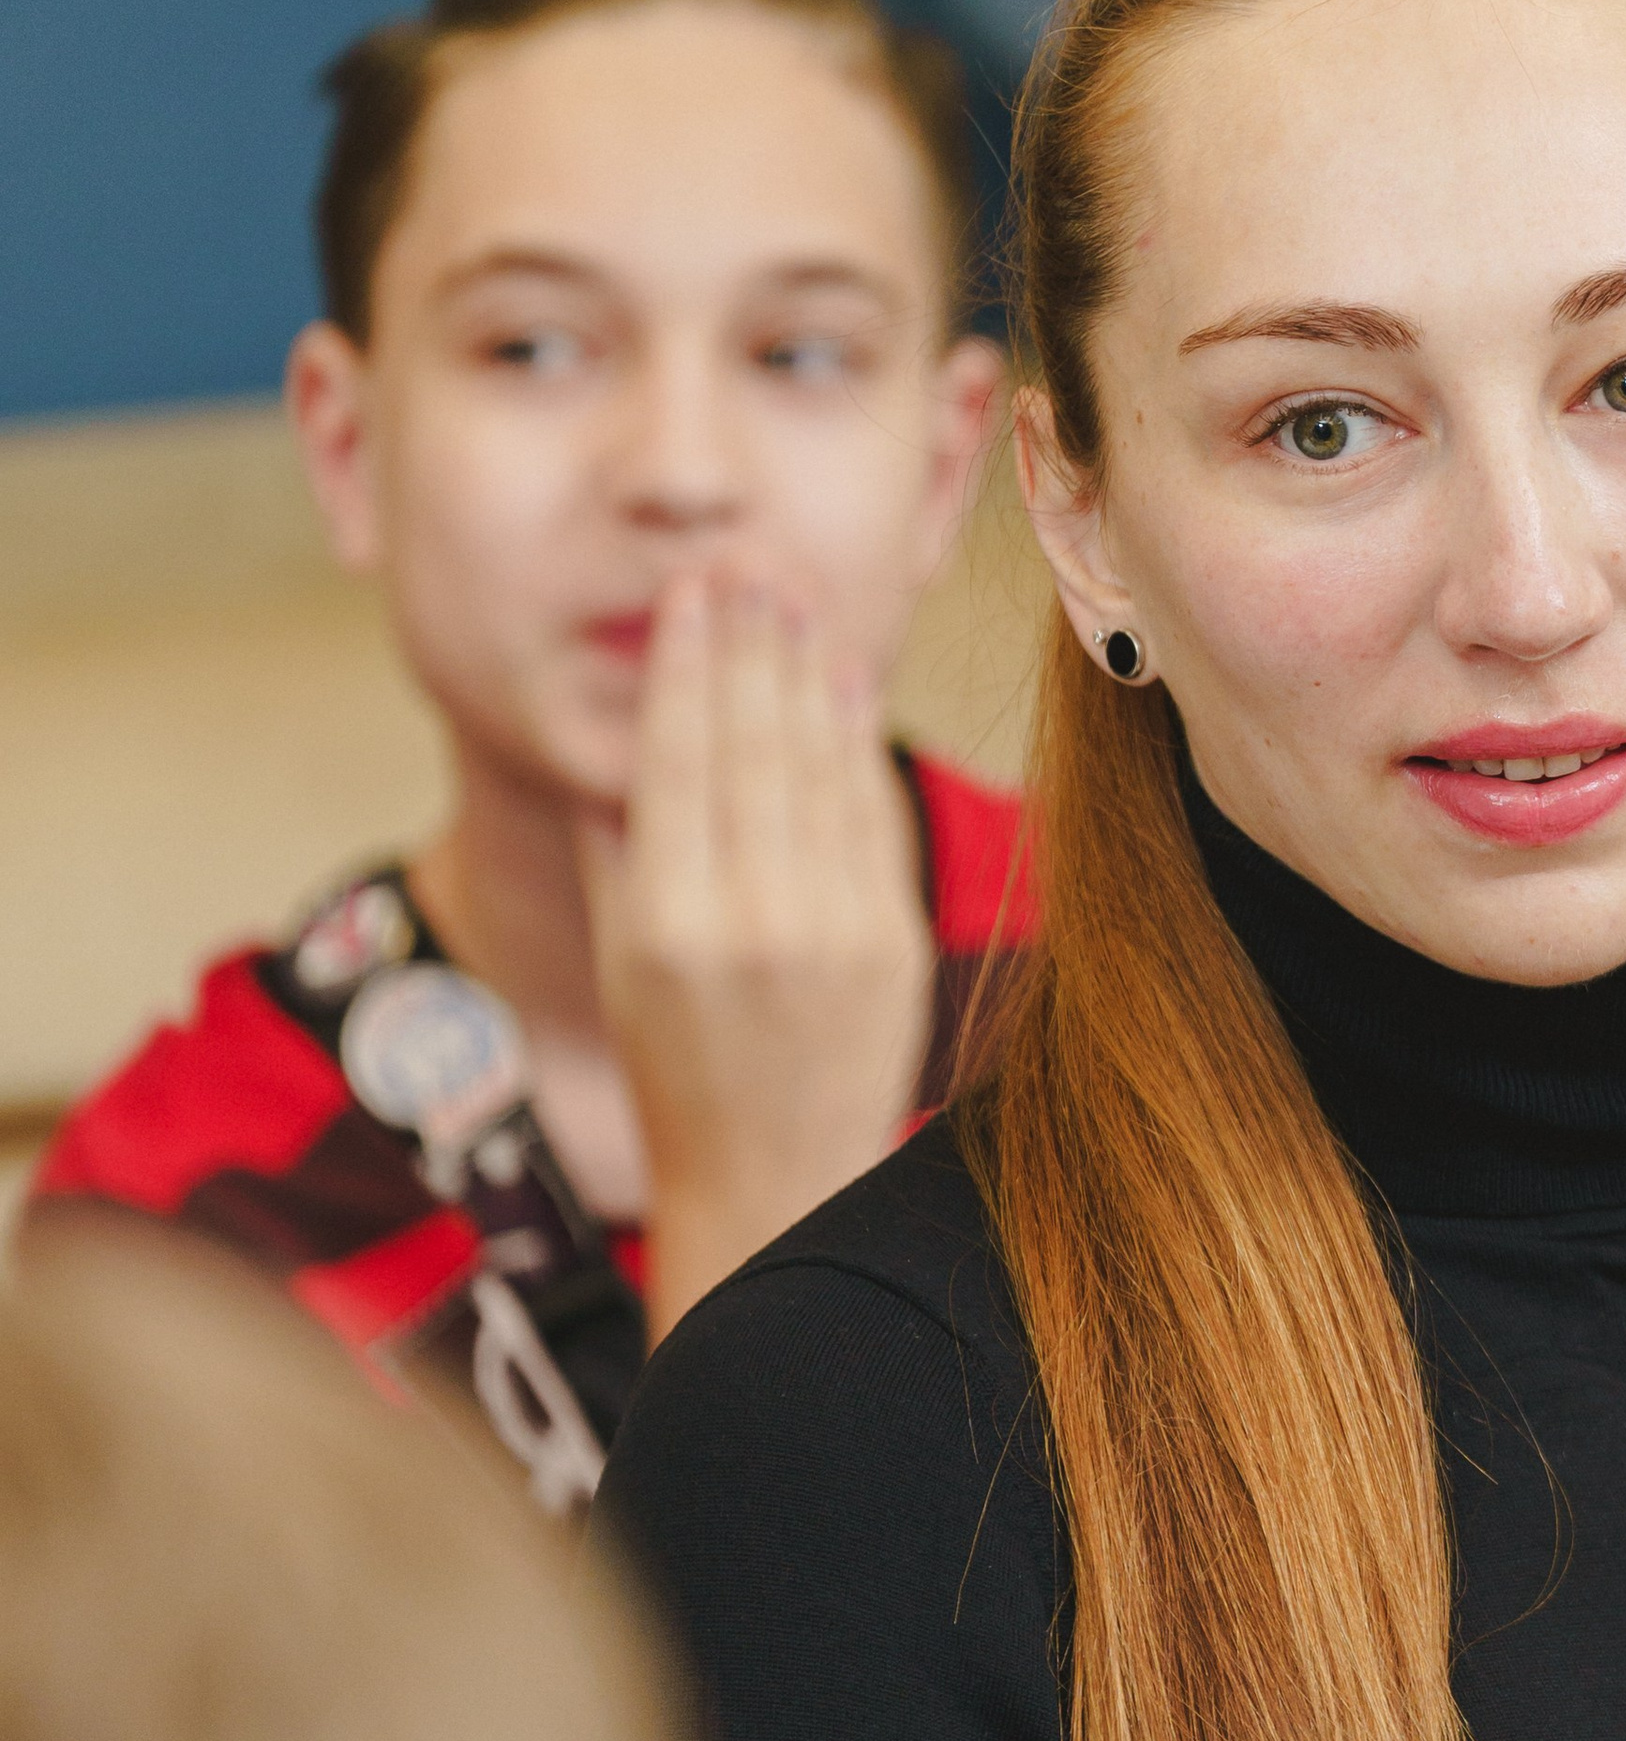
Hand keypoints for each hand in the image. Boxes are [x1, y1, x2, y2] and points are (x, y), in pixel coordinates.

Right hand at [577, 571, 934, 1340]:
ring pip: (816, 767)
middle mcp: (748, 920)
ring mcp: (830, 930)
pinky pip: (869, 814)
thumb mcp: (618, 964)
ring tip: (793, 593)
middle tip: (747, 561)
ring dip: (806, 668)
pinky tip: (842, 678)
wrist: (776, 1179)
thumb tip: (619, 740)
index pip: (676, 759)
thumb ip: (618, 850)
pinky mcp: (891, 941)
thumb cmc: (679, 1070)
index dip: (686, 665)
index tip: (691, 592)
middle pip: (750, 745)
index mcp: (664, 923)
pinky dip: (857, 739)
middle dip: (750, 641)